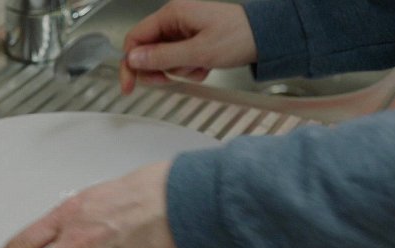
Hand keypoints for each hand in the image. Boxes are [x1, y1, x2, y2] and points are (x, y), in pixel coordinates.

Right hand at [119, 0, 256, 93]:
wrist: (265, 37)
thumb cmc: (238, 36)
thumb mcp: (198, 52)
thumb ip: (163, 57)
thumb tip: (133, 59)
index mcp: (172, 14)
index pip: (136, 39)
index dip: (130, 64)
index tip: (128, 85)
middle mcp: (175, 20)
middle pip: (148, 51)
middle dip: (160, 70)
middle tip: (171, 80)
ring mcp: (184, 31)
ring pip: (165, 60)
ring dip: (179, 70)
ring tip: (200, 67)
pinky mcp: (193, 41)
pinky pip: (181, 61)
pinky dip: (191, 69)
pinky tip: (206, 66)